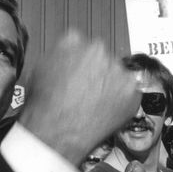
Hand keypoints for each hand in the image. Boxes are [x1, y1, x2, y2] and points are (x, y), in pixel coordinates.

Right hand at [19, 32, 139, 166]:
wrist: (58, 131)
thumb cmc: (45, 106)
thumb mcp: (40, 70)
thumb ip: (60, 54)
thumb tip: (69, 54)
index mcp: (73, 40)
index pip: (83, 43)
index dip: (82, 62)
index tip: (80, 74)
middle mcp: (98, 49)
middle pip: (103, 58)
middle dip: (98, 72)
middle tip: (89, 92)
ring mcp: (117, 68)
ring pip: (119, 75)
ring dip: (112, 86)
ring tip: (96, 105)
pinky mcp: (132, 88)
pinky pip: (133, 92)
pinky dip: (125, 101)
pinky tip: (108, 111)